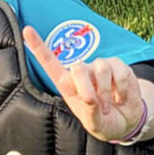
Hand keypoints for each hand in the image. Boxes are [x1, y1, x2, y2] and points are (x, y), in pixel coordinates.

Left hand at [22, 27, 150, 143]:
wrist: (126, 121)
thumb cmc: (103, 122)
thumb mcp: (94, 124)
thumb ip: (89, 111)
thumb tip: (90, 96)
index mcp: (69, 85)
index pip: (51, 64)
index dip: (39, 47)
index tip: (27, 30)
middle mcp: (82, 72)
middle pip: (78, 68)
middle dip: (87, 88)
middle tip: (96, 105)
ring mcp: (100, 67)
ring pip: (101, 69)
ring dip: (106, 92)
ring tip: (109, 103)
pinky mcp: (118, 66)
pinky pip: (120, 72)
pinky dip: (122, 90)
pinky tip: (121, 97)